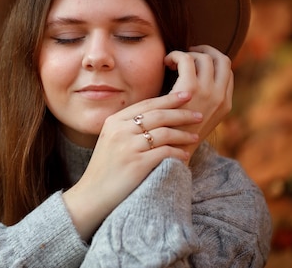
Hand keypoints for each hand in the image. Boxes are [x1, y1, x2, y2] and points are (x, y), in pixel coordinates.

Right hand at [62, 91, 200, 240]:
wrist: (92, 194)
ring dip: (184, 134)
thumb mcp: (110, 139)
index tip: (186, 96)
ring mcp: (128, 146)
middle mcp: (120, 130)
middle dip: (182, 113)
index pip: (146, 104)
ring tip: (196, 136)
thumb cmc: (105, 168)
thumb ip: (127, 126)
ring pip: (164, 133)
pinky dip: (178, 152)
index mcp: (114, 121)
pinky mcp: (137, 164)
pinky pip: (165, 152)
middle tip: (199, 115)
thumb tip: (157, 115)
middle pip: (158, 115)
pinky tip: (185, 155)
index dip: (169, 99)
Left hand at [164, 45, 233, 156]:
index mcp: (226, 104)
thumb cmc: (177, 135)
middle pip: (221, 59)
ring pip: (204, 57)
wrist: (171, 152)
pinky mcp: (190, 90)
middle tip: (187, 53)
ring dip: (188, 54)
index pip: (227, 71)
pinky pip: (186, 59)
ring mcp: (209, 93)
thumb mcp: (197, 118)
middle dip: (204, 51)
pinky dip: (175, 56)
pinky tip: (165, 63)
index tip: (196, 61)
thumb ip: (201, 101)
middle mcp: (221, 97)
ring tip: (172, 61)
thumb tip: (195, 82)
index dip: (212, 61)